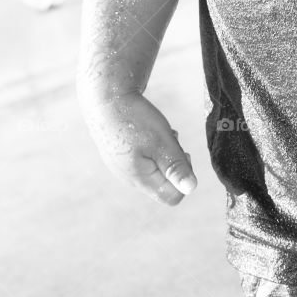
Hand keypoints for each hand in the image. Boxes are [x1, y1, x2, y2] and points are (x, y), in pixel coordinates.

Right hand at [80, 91, 197, 204]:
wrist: (105, 99)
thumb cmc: (134, 120)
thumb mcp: (162, 142)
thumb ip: (176, 167)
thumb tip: (191, 189)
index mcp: (140, 180)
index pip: (173, 197)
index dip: (183, 178)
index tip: (181, 154)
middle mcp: (130, 178)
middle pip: (165, 182)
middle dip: (174, 162)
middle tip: (171, 139)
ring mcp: (123, 167)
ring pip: (155, 168)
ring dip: (164, 152)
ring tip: (159, 133)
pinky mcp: (120, 156)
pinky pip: (144, 159)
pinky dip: (152, 147)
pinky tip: (148, 131)